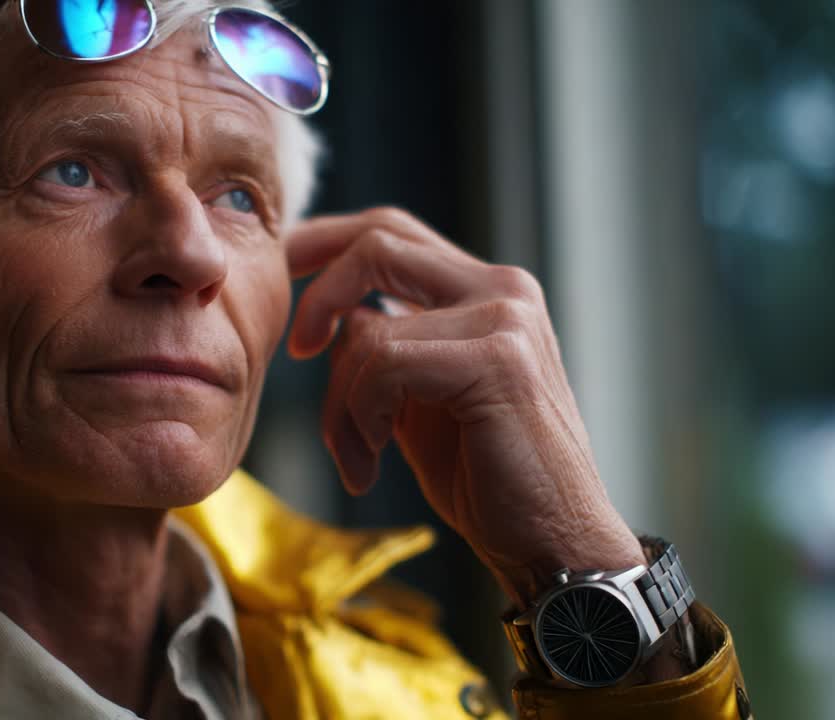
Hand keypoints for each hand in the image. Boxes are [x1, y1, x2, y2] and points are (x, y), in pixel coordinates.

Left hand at [286, 207, 643, 606]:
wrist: (553, 541)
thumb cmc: (486, 476)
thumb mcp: (420, 397)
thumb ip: (386, 346)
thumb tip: (334, 316)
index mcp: (486, 290)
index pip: (392, 230)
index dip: (326, 240)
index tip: (281, 267)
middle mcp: (502, 289)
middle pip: (378, 243)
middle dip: (317, 295)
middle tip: (299, 350)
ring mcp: (505, 320)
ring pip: (368, 328)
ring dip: (340, 404)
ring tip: (358, 455)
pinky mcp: (497, 361)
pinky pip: (383, 366)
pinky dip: (361, 417)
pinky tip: (376, 458)